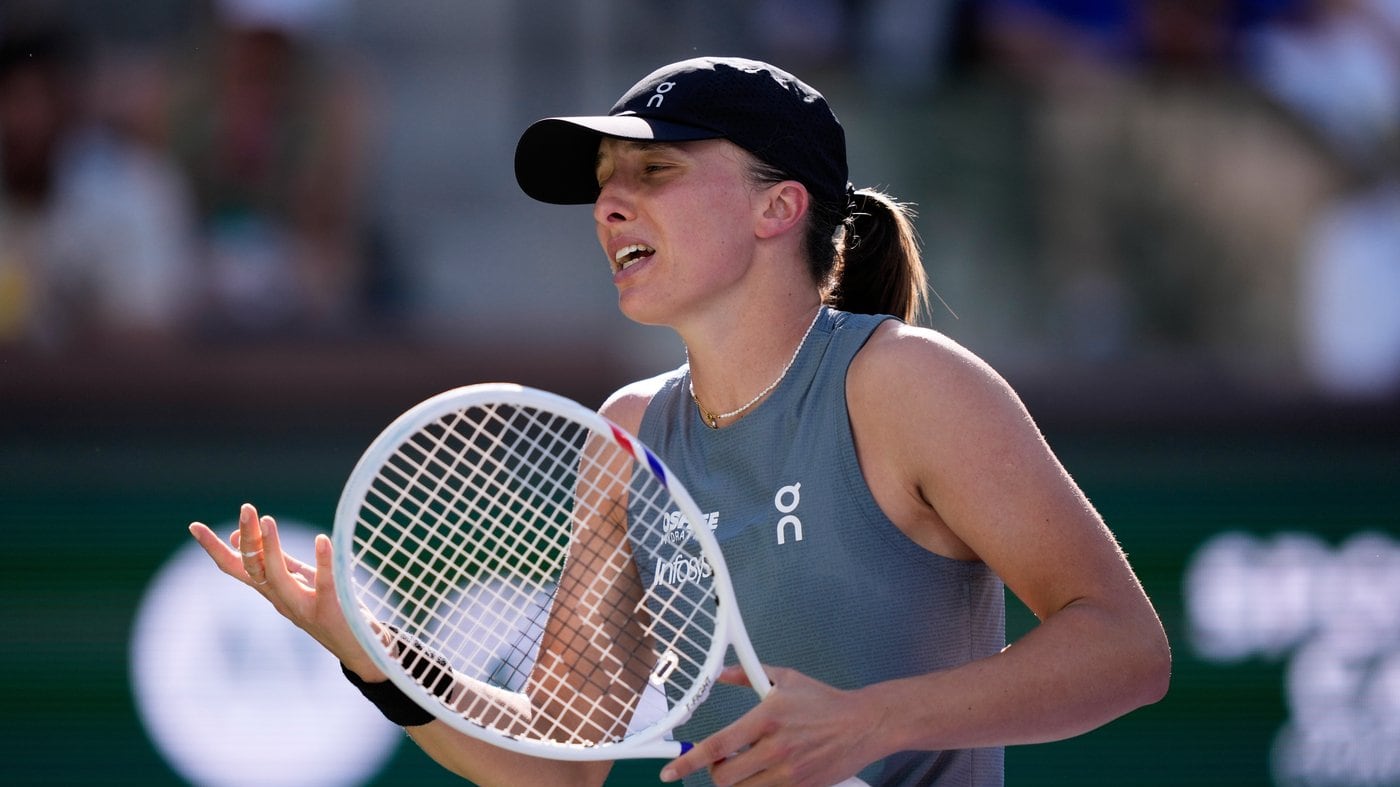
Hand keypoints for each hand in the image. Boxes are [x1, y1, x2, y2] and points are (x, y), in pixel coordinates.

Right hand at [188, 502, 384, 679]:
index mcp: (271, 591)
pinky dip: (323, 561)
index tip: (194, 527)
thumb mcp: (298, 581)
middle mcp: (280, 600)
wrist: (359, 648)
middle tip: (246, 508)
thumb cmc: (328, 608)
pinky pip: (324, 584)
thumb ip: (275, 560)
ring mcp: (303, 607)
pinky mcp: (329, 610)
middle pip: (254, 569)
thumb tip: (239, 538)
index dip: (214, 549)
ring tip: (267, 520)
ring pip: (278, 578)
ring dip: (271, 548)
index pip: (235, 568)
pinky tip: (322, 539)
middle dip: (248, 538)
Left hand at [661, 664, 873, 785]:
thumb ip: (748, 675)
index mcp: (767, 718)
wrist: (864, 724)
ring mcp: (789, 772)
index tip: (670, 771)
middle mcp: (776, 748)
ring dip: (737, 782)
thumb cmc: (824, 701)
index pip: (719, 745)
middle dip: (715, 773)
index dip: (689, 761)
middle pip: (725, 778)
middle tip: (723, 762)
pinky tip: (767, 773)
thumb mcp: (786, 679)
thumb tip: (720, 673)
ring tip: (747, 766)